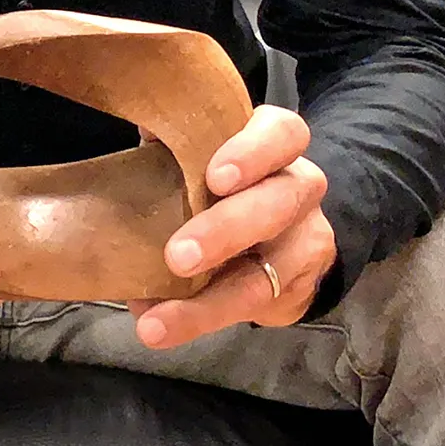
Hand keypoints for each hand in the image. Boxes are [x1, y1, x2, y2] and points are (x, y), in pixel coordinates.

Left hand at [128, 106, 335, 348]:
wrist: (277, 233)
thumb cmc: (220, 181)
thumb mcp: (202, 150)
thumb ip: (173, 137)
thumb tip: (139, 119)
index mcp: (275, 144)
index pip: (282, 134)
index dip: (253, 153)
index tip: (214, 177)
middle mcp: (299, 188)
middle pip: (279, 203)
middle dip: (228, 230)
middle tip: (177, 256)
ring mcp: (306, 241)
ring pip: (267, 274)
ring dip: (209, 302)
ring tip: (154, 322)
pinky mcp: (297, 289)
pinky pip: (255, 309)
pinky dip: (203, 320)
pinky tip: (163, 326)